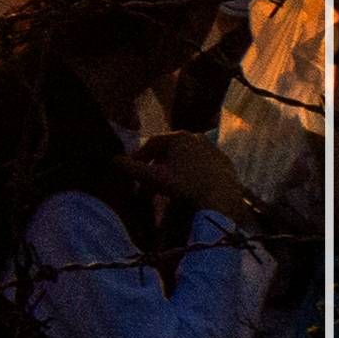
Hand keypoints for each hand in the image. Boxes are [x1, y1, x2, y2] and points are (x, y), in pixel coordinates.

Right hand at [132, 130, 266, 229]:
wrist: (222, 200)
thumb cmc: (185, 184)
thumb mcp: (153, 178)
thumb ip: (131, 168)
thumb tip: (112, 160)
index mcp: (178, 137)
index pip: (153, 143)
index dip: (141, 156)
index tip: (134, 168)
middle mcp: (197, 138)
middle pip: (171, 149)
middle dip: (159, 163)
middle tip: (152, 178)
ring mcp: (214, 150)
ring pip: (188, 157)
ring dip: (177, 167)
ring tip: (171, 183)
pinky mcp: (226, 164)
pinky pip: (204, 165)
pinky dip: (195, 172)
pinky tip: (192, 185)